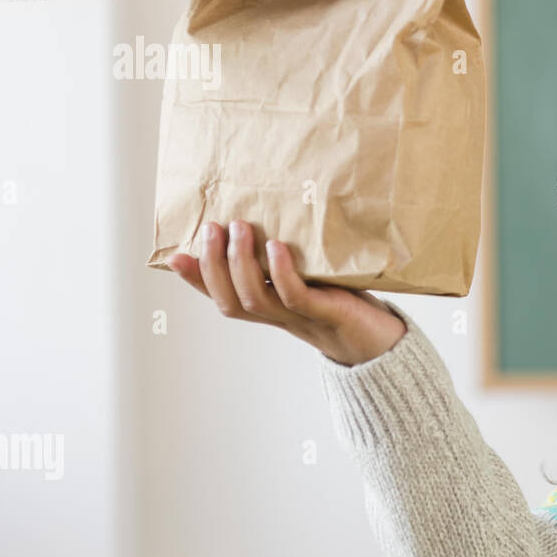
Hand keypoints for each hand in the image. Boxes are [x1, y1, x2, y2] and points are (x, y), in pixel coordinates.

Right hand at [167, 219, 407, 366]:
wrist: (382, 338)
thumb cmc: (347, 300)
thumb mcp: (312, 276)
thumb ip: (287, 260)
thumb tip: (268, 219)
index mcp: (268, 308)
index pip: (222, 297)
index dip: (196, 280)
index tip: (175, 256)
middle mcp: (278, 316)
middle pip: (230, 300)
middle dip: (214, 265)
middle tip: (213, 227)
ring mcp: (300, 317)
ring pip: (255, 299)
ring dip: (242, 263)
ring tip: (242, 228)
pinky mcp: (326, 312)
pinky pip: (295, 296)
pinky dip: (282, 273)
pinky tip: (277, 249)